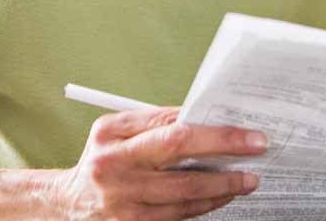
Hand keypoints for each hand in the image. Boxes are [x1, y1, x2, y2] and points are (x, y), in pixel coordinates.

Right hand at [54, 106, 265, 220]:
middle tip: (257, 160)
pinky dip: (204, 206)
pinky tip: (220, 196)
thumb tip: (200, 114)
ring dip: (221, 190)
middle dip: (226, 167)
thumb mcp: (115, 130)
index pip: (175, 136)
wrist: (68, 203)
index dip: (217, 137)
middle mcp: (116, 175)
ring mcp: (125, 208)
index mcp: (113, 141)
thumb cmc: (101, 158)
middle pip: (183, 174)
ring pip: (185, 201)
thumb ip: (154, 121)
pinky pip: (178, 218)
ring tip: (246, 180)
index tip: (249, 136)